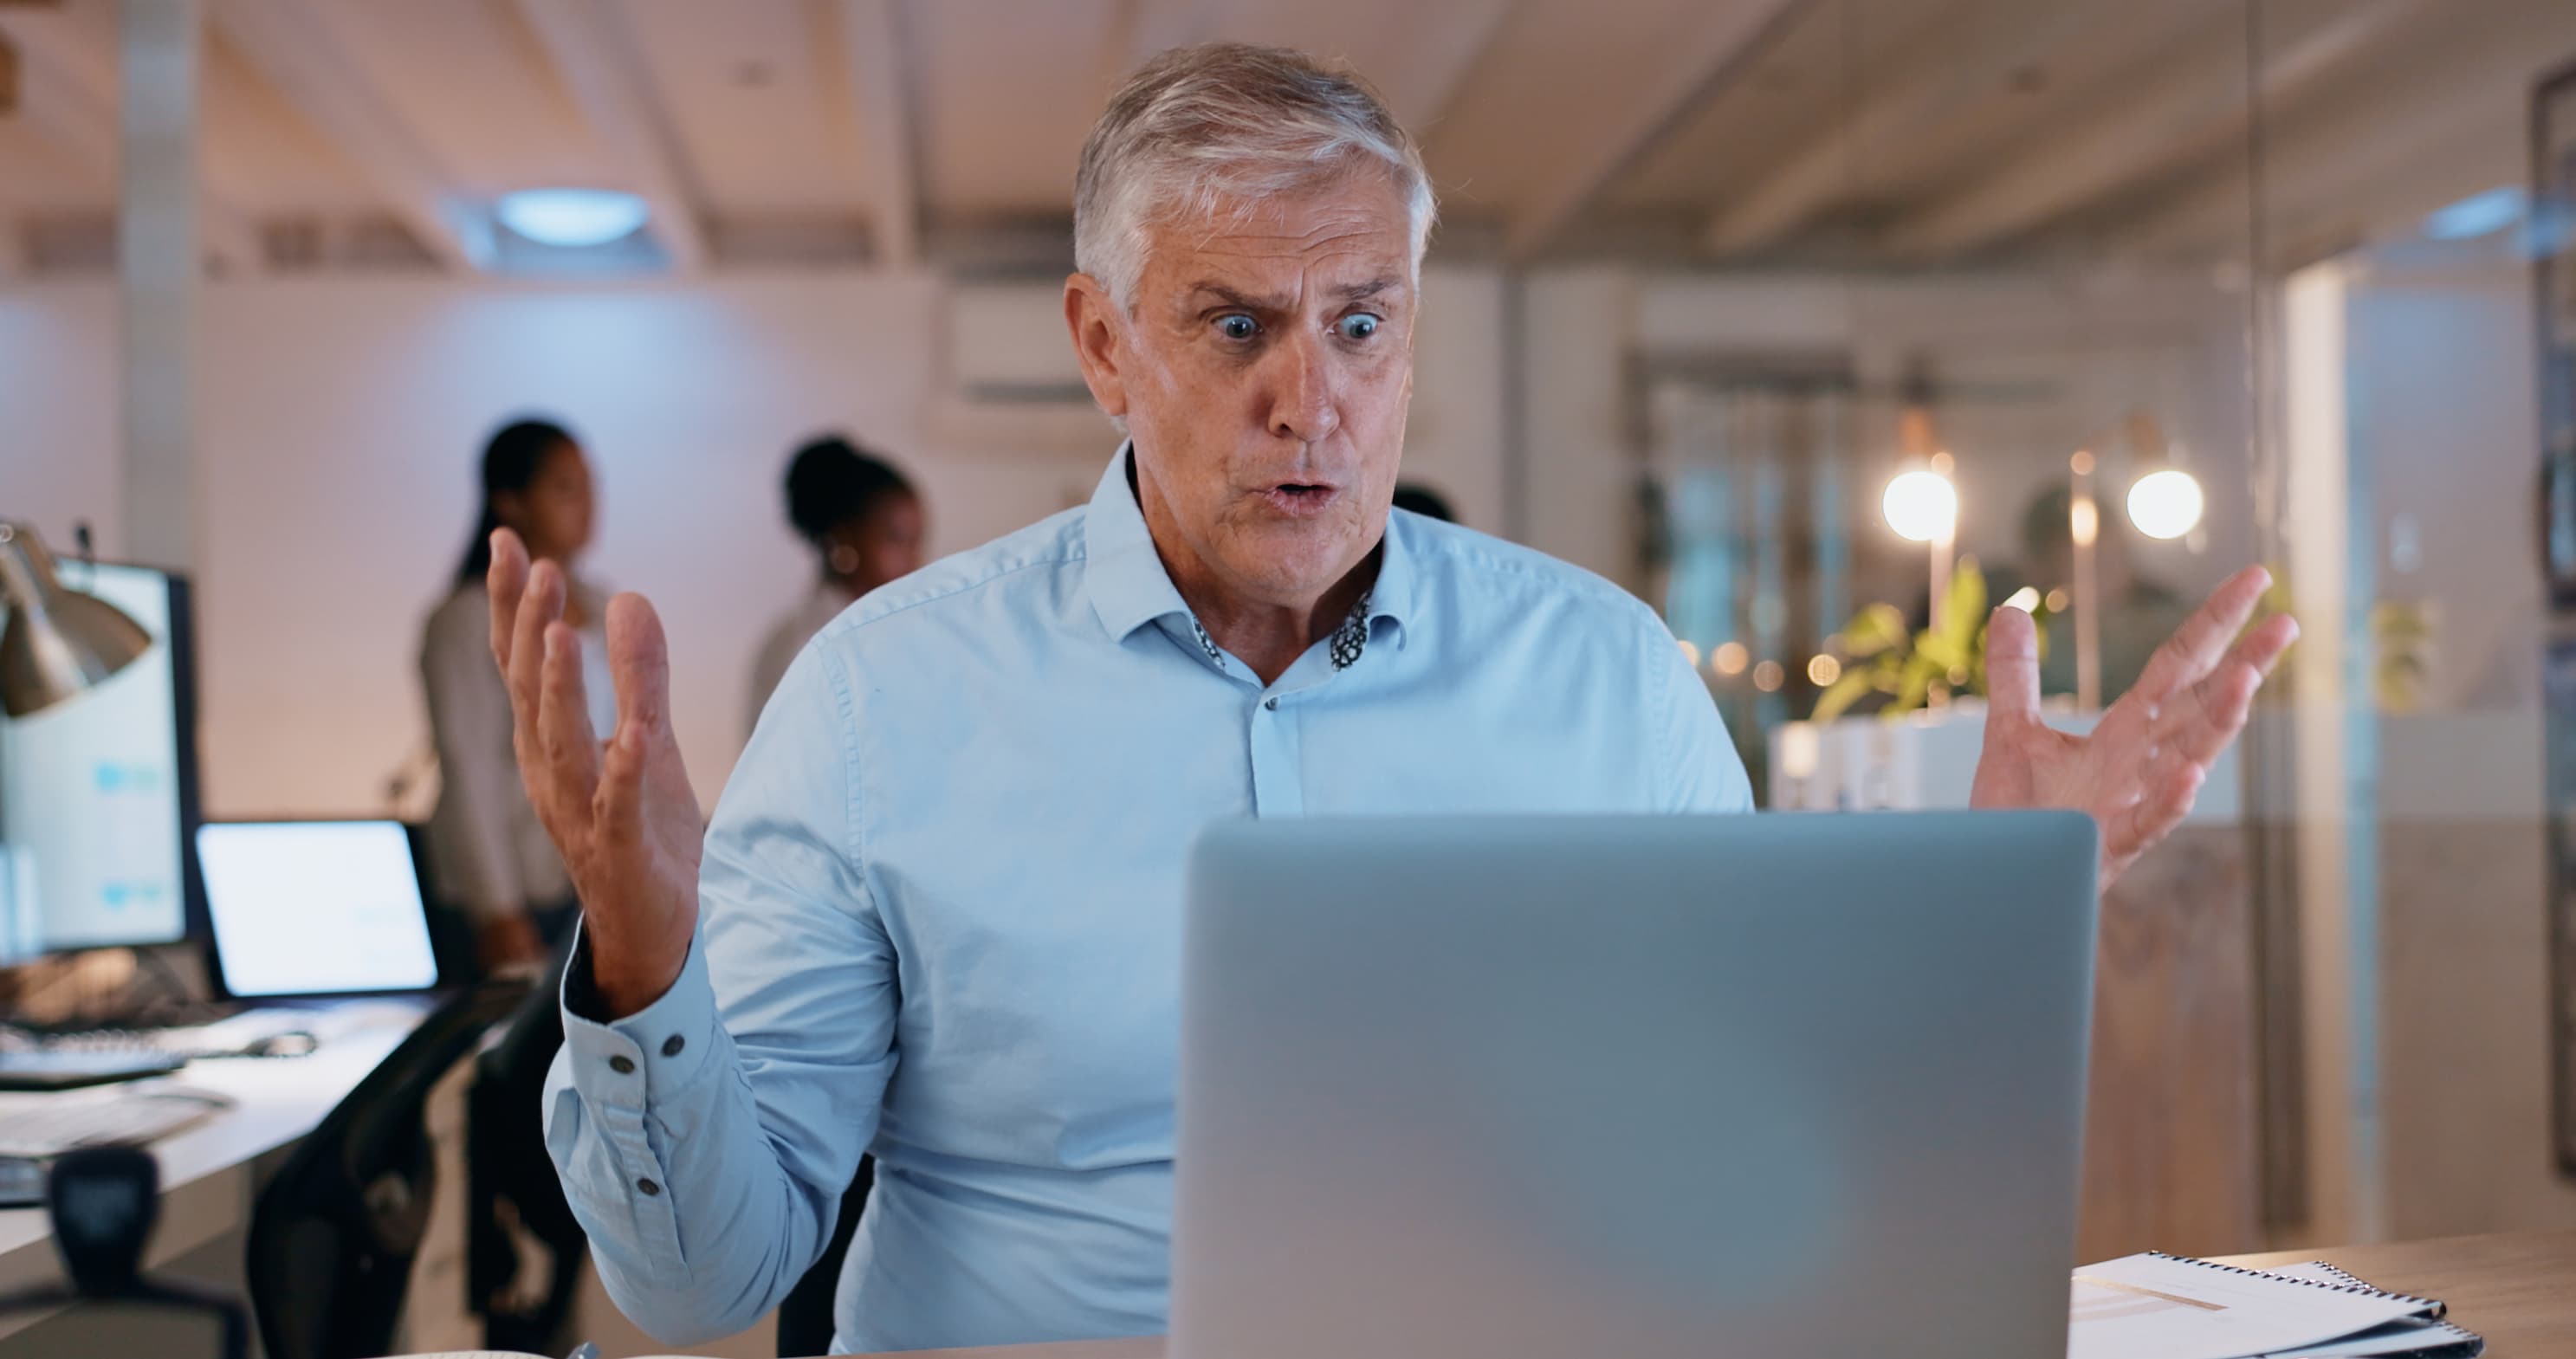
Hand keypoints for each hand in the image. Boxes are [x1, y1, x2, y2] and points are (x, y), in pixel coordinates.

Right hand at [488, 529, 702, 1015]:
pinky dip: (621, 771)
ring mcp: (583, 815)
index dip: (512, 606)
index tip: (509, 542)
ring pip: (563, 747)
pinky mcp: (624, 852)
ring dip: (559, 691)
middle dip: (528, 630)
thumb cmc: (641, 832)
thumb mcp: (648, 740)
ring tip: (560, 633)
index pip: (521, 666)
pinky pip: (618, 807)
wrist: (654, 931)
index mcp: (550, 746)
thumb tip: (629, 598)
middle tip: (538, 567)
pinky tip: (632, 736)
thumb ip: (640, 674)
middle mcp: (552, 777)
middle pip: (530, 695)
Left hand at [1971, 565, 2297, 885]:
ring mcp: (2131, 805)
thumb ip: (2017, 675)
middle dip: (2244, 665)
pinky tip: (2191, 777)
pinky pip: (2148, 824)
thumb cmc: (2014, 817)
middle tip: (2287, 623)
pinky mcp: (2109, 846)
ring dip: (2218, 722)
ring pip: (2189, 759)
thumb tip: (2011, 609)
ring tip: (2247, 680)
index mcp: (2124, 734)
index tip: (2257, 580)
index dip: (2216, 623)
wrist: (1991, 880)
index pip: (2180, 666)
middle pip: (2200, 706)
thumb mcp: (2011, 732)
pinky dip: (2170, 802)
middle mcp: (2139, 765)